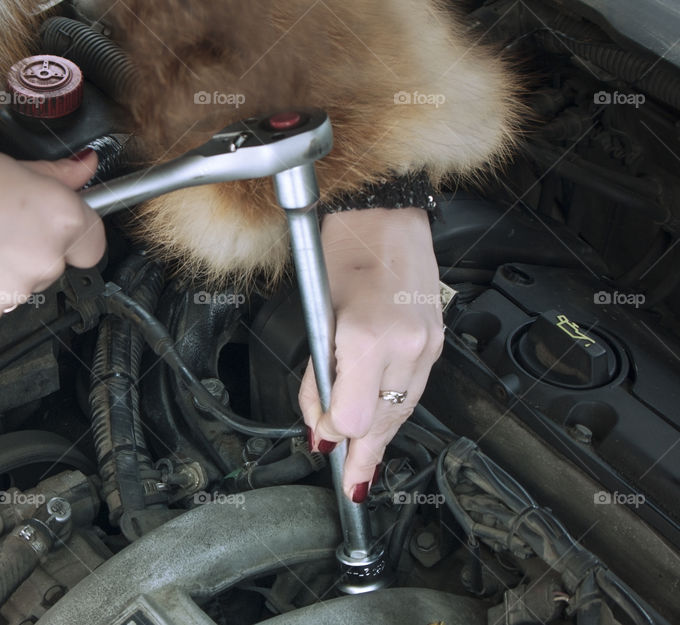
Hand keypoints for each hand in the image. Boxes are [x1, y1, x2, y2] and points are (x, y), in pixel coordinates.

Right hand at [0, 134, 104, 330]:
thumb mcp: (4, 166)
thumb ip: (54, 177)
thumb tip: (85, 169)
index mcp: (57, 218)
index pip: (93, 243)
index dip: (75, 236)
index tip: (56, 232)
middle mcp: (42, 260)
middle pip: (52, 266)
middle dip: (27, 251)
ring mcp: (11, 294)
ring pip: (17, 289)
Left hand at [298, 208, 443, 501]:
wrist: (387, 214)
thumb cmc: (346, 250)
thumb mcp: (317, 314)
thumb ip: (320, 375)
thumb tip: (320, 420)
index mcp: (368, 337)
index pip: (353, 417)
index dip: (332, 431)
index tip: (320, 435)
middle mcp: (406, 345)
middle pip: (384, 421)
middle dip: (363, 454)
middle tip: (352, 483)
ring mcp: (428, 343)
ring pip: (404, 409)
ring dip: (383, 439)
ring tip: (367, 468)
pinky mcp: (437, 339)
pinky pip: (415, 388)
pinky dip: (398, 409)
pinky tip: (386, 426)